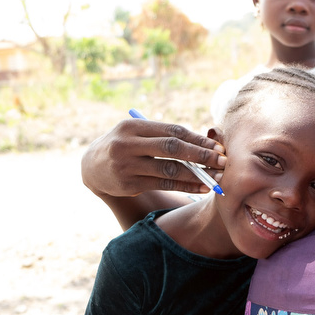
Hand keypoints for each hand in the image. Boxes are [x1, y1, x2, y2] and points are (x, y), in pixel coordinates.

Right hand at [81, 118, 225, 198]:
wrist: (92, 166)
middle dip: (200, 155)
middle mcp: (127, 144)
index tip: (218, 147)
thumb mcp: (138, 134)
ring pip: (169, 170)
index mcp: (133, 126)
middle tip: (222, 161)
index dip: (198, 139)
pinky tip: (201, 187)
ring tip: (215, 178)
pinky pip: (163, 185)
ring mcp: (127, 165)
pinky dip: (185, 186)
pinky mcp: (128, 184)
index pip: (172, 131)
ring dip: (196, 174)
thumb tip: (206, 144)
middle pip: (171, 148)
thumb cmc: (127, 146)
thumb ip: (164, 136)